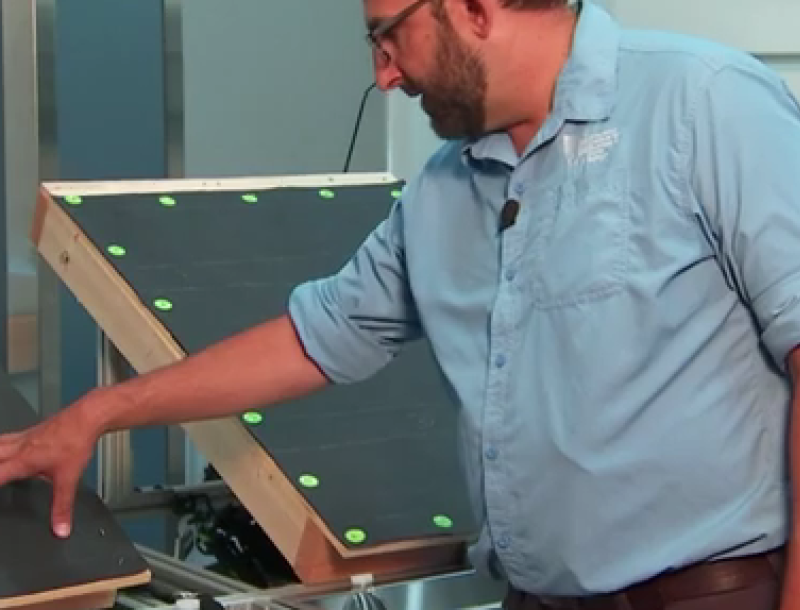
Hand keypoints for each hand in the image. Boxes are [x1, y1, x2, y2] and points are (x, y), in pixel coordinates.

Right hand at [0, 401, 98, 537]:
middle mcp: (17, 448)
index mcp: (21, 461)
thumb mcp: (69, 479)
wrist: (87, 417)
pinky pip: (3, 439)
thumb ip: (62, 507)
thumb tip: (60, 529)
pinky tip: (2, 447)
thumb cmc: (76, 442)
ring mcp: (21, 438)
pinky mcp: (28, 432)